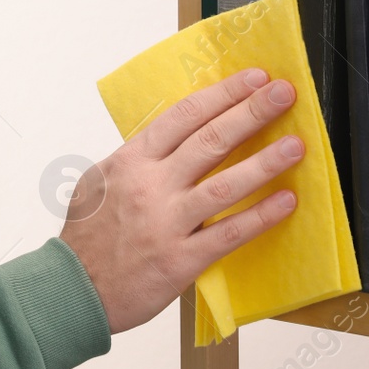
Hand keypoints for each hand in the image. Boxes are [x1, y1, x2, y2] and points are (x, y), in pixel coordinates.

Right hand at [59, 67, 304, 334]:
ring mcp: (166, 222)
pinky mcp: (180, 260)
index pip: (183, 116)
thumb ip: (137, 159)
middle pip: (209, 140)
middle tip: (283, 94)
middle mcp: (150, 186)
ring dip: (264, 162)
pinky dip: (260, 217)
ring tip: (296, 145)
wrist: (73, 289)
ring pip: (224, 185)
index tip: (253, 79)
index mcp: (131, 161)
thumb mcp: (100, 182)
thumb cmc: (87, 237)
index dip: (222, 94)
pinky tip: (285, 202)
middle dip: (251, 112)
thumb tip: (173, 139)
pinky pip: (228, 234)